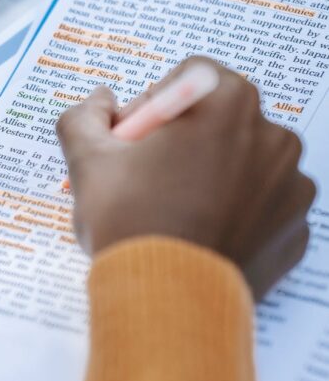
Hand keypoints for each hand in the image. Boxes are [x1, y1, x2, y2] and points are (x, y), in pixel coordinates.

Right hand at [57, 57, 315, 299]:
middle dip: (186, 139)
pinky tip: (199, 235)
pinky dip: (236, 214)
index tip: (133, 143)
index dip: (154, 107)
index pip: (189, 78)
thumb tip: (100, 102)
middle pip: (221, 119)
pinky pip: (262, 207)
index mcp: (226, 103)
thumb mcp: (87, 162)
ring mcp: (291, 184)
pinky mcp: (296, 227)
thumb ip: (84, 116)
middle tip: (147, 179)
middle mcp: (272, 134)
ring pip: (244, 163)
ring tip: (173, 212)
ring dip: (213, 175)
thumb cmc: (131, 223)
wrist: (168, 302)